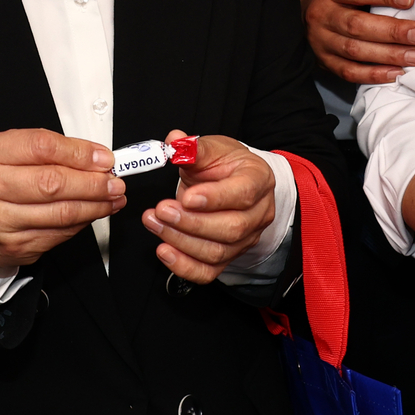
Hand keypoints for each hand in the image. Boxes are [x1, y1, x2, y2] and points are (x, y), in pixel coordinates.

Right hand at [0, 128, 124, 278]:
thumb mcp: (12, 150)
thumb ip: (52, 149)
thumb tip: (97, 158)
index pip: (42, 148)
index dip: (80, 153)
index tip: (104, 158)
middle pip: (53, 183)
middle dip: (93, 183)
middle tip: (115, 181)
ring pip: (60, 213)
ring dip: (96, 205)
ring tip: (113, 197)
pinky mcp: (12, 246)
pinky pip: (58, 234)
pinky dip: (82, 223)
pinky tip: (93, 213)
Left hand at [142, 131, 276, 283]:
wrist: (229, 181)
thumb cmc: (224, 164)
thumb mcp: (211, 149)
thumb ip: (192, 148)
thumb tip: (174, 142)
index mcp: (259, 179)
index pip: (244, 193)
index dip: (215, 198)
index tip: (186, 197)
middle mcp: (259, 212)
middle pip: (231, 227)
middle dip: (191, 222)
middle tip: (162, 210)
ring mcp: (246, 238)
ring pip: (217, 251)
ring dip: (180, 241)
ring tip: (155, 222)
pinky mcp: (229, 256)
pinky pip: (208, 272)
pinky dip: (183, 266)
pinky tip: (164, 250)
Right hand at [300, 0, 414, 84]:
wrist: (300, 14)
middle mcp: (323, 15)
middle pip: (356, 25)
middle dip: (392, 31)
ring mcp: (322, 41)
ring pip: (354, 51)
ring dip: (389, 55)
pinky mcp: (325, 62)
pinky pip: (349, 72)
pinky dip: (374, 75)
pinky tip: (397, 73)